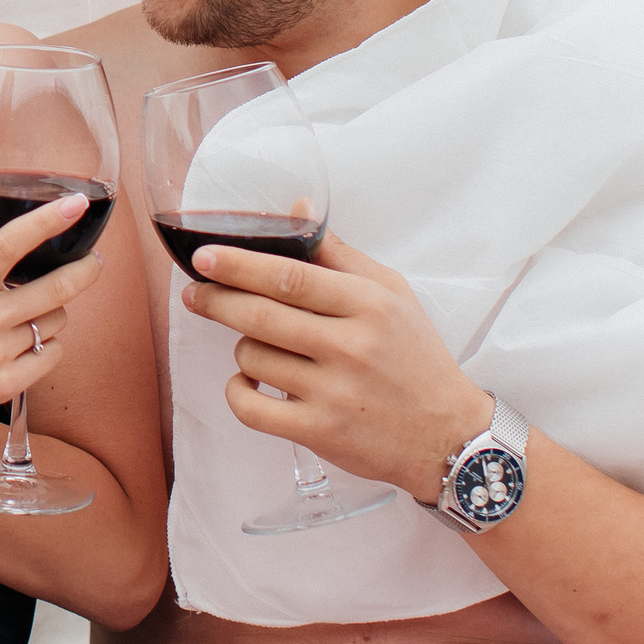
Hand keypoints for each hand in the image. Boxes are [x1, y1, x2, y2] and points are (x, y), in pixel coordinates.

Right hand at [0, 194, 105, 440]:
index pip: (9, 243)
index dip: (47, 221)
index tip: (75, 204)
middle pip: (56, 288)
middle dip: (85, 269)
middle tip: (93, 262)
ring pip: (56, 322)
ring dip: (51, 313)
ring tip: (26, 316)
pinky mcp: (6, 386)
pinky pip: (52, 355)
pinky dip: (46, 346)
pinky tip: (24, 345)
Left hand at [183, 232, 493, 499]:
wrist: (448, 435)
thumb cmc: (415, 358)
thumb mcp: (392, 294)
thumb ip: (340, 254)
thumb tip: (296, 208)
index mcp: (368, 304)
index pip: (290, 277)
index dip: (239, 265)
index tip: (204, 257)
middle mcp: (351, 346)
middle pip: (261, 314)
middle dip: (217, 299)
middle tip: (195, 292)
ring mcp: (333, 392)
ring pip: (253, 356)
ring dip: (242, 347)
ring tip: (260, 345)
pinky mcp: (319, 432)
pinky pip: (250, 407)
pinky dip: (237, 391)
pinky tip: (249, 382)